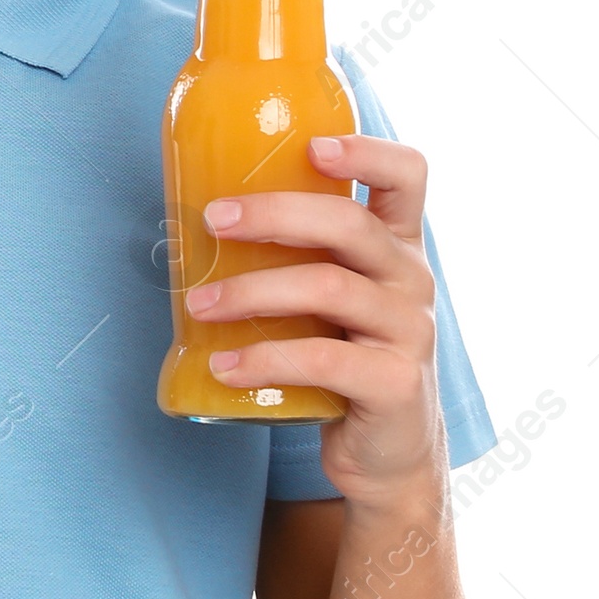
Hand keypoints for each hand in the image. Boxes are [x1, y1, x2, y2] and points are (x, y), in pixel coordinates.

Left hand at [184, 134, 444, 507]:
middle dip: (274, 214)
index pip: (406, 176)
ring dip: (251, 291)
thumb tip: (186, 221)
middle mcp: (411, 279)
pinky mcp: (395, 384)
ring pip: (329, 288)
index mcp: (397, 244)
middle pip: (349, 224)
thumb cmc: (341, 355)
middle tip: (212, 220)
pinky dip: (263, 359)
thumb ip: (293, 256)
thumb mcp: (330, 296)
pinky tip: (224, 364)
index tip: (310, 146)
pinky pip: (322, 360)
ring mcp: (409, 331)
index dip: (366, 151)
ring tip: (197, 303)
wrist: (387, 453)